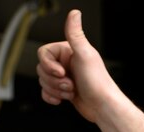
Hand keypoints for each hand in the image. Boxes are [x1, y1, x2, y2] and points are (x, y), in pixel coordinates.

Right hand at [36, 9, 143, 131]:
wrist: (101, 106)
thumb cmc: (96, 82)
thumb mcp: (85, 54)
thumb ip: (75, 34)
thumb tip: (74, 13)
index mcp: (68, 51)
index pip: (44, 53)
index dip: (49, 65)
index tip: (61, 72)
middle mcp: (65, 62)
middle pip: (42, 69)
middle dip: (54, 81)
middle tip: (70, 83)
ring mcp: (63, 77)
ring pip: (43, 81)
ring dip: (56, 90)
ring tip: (71, 91)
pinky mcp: (62, 90)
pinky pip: (45, 92)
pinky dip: (51, 97)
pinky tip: (62, 99)